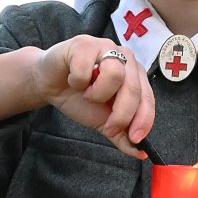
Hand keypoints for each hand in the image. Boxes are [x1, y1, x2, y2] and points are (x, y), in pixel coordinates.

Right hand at [31, 36, 155, 157]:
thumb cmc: (79, 98)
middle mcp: (125, 58)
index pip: (148, 98)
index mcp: (135, 75)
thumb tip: (141, 153)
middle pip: (134, 88)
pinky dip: (77, 81)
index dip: (144, 120)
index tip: (136, 139)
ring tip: (86, 92)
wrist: (49, 84)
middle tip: (106, 126)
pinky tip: (72, 79)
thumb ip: (122, 134)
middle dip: (121, 114)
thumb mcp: (103, 121)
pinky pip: (87, 69)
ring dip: (96, 94)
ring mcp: (105, 47)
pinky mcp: (84, 44)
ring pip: (114, 75)